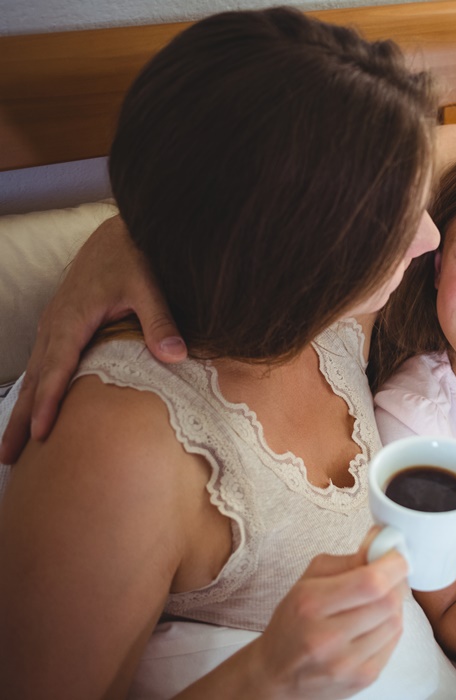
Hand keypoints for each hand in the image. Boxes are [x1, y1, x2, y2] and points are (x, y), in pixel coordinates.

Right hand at [0, 215, 184, 463]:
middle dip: (21, 419)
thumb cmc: (134, 257)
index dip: (51, 402)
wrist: (119, 232)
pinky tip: (31, 412)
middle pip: (35, 380)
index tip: (42, 434)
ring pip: (33, 375)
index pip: (58, 368)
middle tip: (8, 457)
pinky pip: (40, 364)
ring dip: (21, 410)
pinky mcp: (59, 325)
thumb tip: (175, 356)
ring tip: (11, 448)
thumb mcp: (149, 285)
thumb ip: (160, 320)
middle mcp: (55, 325)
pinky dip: (33, 391)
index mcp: (73, 319)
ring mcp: (53, 325)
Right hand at [246, 542, 408, 698]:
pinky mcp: (361, 680)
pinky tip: (372, 626)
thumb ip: (348, 560)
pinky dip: (389, 629)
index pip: (370, 581)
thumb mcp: (308, 582)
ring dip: (392, 607)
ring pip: (396, 621)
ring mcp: (345, 663)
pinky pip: (394, 643)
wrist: (275, 674)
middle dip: (395, 583)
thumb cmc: (293, 622)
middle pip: (388, 601)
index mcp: (310, 604)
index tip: (395, 556)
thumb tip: (382, 542)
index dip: (393, 565)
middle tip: (387, 578)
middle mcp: (326, 638)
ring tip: (374, 605)